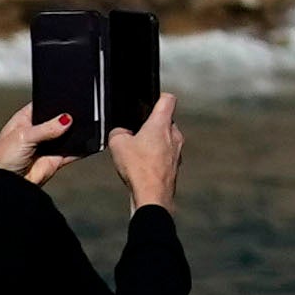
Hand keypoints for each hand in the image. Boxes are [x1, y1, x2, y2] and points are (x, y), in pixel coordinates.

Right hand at [107, 97, 187, 216]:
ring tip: (137, 154)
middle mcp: (175, 135)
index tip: (150, 102)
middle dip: (151, 126)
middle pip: (165, 122)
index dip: (158, 98)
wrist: (152, 196)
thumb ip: (118, 132)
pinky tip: (142, 168)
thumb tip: (121, 133)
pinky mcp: (175, 167)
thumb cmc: (139, 168)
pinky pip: (165, 157)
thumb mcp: (117, 143)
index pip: (168, 99)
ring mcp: (177, 152)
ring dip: (154, 144)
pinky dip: (155, 159)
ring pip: (166, 140)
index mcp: (162, 123)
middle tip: (136, 134)